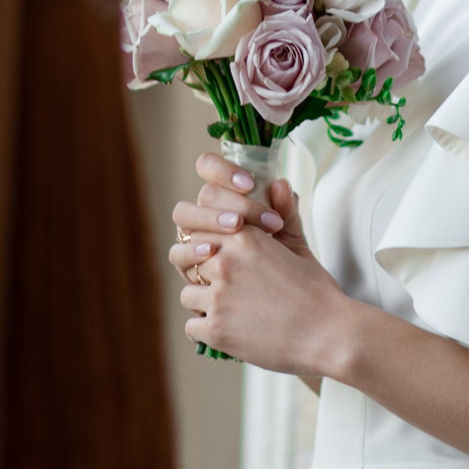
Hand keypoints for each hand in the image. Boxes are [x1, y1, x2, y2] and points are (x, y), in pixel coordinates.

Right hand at [168, 149, 306, 285]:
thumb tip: (282, 184)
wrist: (278, 302)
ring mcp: (190, 236)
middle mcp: (204, 212)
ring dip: (209, 218)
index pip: (209, 166)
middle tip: (259, 217)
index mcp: (225, 196)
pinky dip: (192, 249)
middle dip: (232, 202)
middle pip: (204, 194)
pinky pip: (178, 252)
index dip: (223, 170)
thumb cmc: (281, 261)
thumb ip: (287, 211)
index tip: (249, 182)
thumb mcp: (290, 236)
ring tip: (236, 228)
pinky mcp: (185, 264)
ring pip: (183, 215)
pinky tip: (213, 252)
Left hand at [177, 219, 357, 376]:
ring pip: (188, 294)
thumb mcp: (299, 248)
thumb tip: (280, 183)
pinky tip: (227, 331)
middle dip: (203, 274)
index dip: (207, 246)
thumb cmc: (317, 293)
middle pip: (190, 261)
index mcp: (244, 237)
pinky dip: (206, 331)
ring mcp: (218, 296)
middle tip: (222, 287)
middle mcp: (226, 262)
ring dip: (203, 303)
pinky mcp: (215, 329)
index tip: (217, 259)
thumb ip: (283, 215)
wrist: (329, 335)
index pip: (202, 231)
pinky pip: (191, 327)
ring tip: (229, 311)